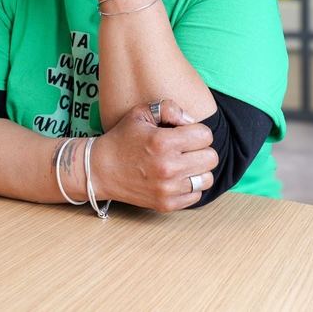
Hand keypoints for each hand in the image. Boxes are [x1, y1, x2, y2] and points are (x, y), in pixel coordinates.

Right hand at [92, 99, 217, 211]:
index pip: (205, 135)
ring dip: (199, 169)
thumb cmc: (122, 138)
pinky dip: (191, 187)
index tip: (186, 133)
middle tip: (187, 149)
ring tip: (184, 164)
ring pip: (207, 178)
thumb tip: (191, 121)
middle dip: (201, 149)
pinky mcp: (166, 204)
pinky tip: (177, 178)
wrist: (100, 170)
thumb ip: (169, 108)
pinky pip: (196, 196)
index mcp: (163, 142)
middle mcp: (168, 167)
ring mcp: (168, 189)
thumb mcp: (141, 113)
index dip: (197, 131)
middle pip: (211, 157)